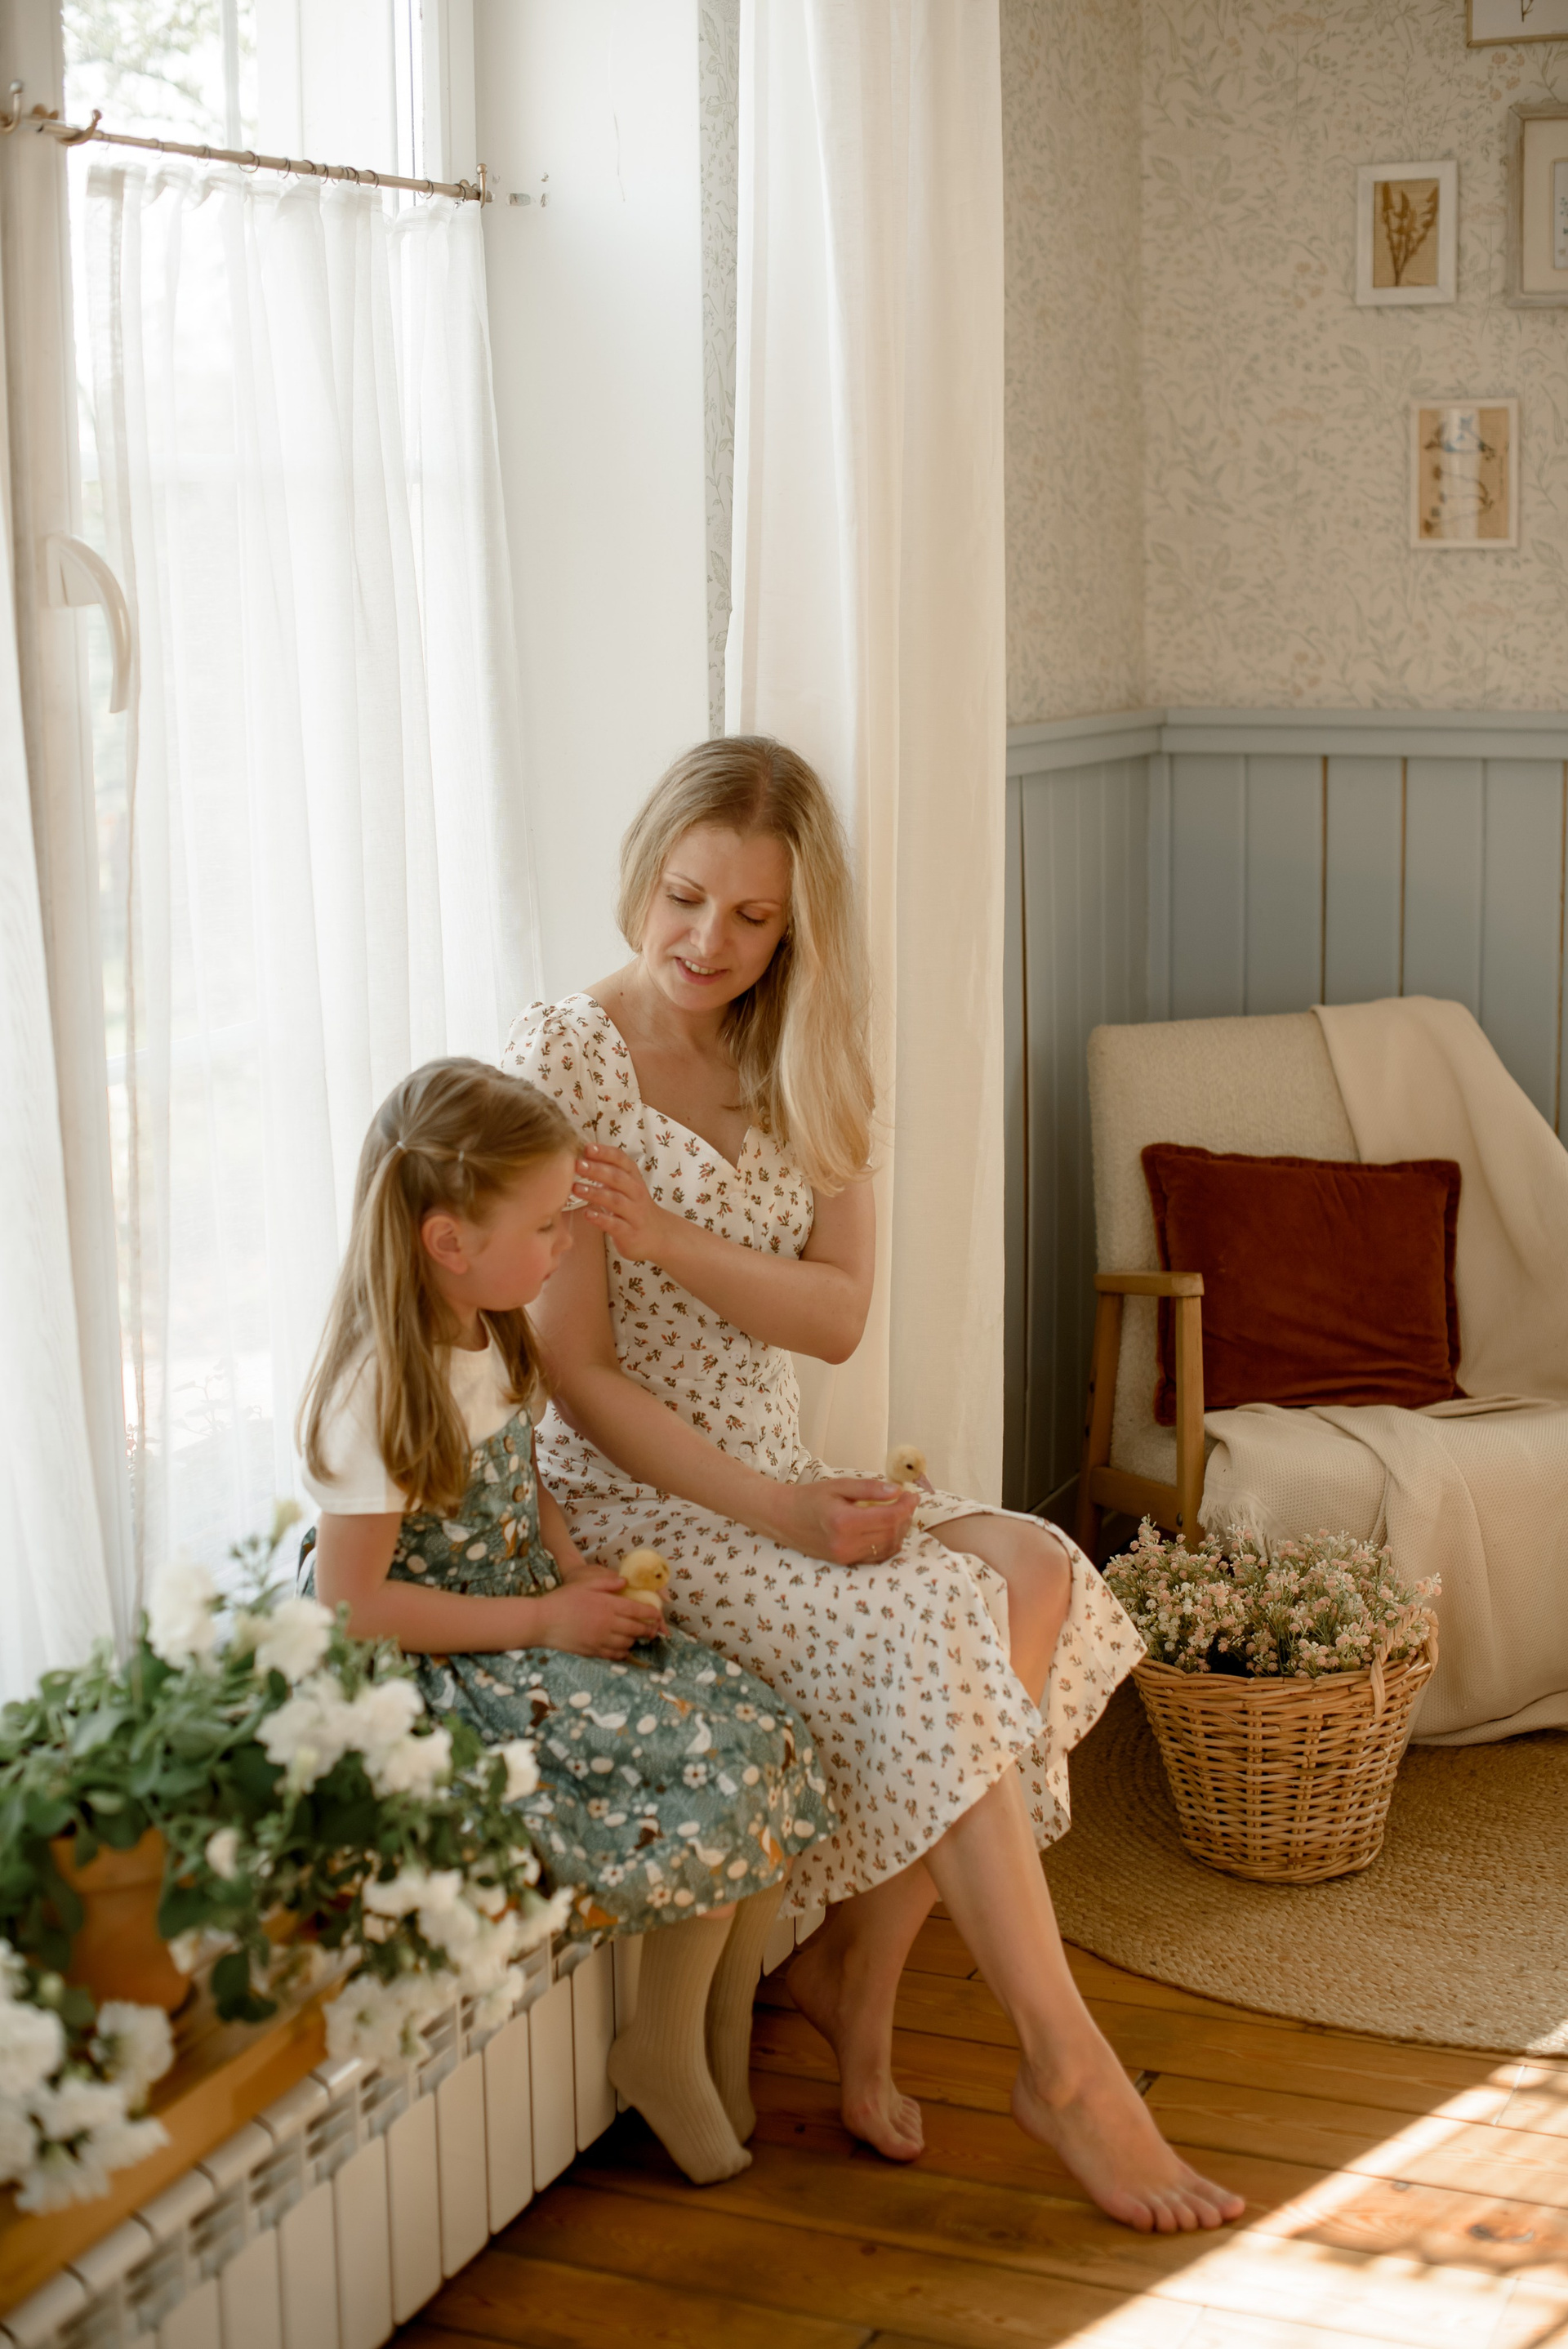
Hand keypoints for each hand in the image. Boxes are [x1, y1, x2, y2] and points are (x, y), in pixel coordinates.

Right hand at [534, 1570, 661, 1658]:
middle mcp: (608, 1624)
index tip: (658, 1615)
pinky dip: (623, 1652)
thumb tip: (625, 1582)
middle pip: (637, 1629)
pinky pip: (615, 1655)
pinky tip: (622, 1648)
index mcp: (609, 1605)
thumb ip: (607, 1582)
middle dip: (648, 1629)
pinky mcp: (593, 1651)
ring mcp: (601, 1640)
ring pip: (628, 1643)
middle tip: (653, 1629)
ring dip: (635, 1640)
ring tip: (637, 1637)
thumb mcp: (585, 1584)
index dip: (652, 1614)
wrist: (542, 1622)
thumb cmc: (563, 1599)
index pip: (638, 1611)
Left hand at [572, 1143, 668, 1261]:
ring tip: (576, 1188)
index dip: (605, 1153)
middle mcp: (636, 1193)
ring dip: (595, 1193)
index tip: (587, 1147)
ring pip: (616, 1200)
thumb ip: (608, 1172)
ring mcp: (634, 1213)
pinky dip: (601, 1219)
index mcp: (633, 1178)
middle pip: (617, 1178)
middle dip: (597, 1170)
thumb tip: (581, 1156)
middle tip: (577, 1164)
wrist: (658, 1235)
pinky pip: (615, 1225)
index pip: (621, 1160)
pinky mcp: (630, 1233)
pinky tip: (587, 1214)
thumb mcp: (626, 1186)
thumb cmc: (634, 1206)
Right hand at [773, 1477, 918, 1566]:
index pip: (889, 1518)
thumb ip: (869, 1488)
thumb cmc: (809, 1497)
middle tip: (907, 1501)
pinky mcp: (846, 1562)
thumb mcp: (838, 1485)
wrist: (783, 1518)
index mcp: (844, 1522)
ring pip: (888, 1547)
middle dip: (906, 1517)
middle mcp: (846, 1544)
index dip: (906, 1506)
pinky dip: (889, 1542)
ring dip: (900, 1530)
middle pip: (891, 1533)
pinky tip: (888, 1527)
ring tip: (899, 1512)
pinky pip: (877, 1555)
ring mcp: (846, 1556)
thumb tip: (897, 1491)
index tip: (912, 1494)